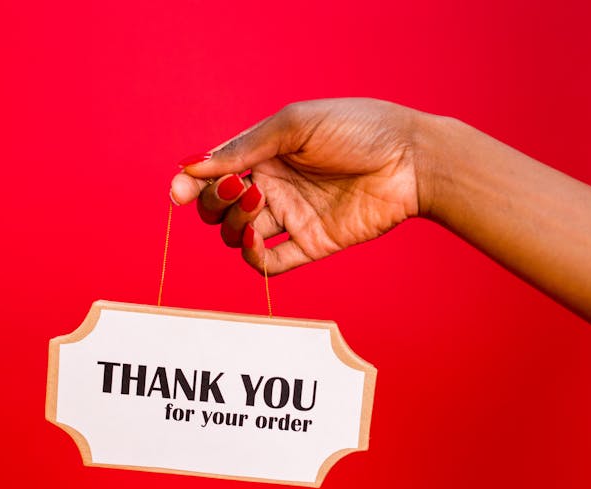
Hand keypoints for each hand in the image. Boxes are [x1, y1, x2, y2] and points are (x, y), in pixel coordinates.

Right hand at [169, 98, 425, 274]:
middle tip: (242, 188)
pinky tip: (258, 245)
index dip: (191, 185)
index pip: (214, 174)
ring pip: (238, 235)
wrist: (412, 159)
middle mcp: (273, 185)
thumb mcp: (295, 125)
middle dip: (216, 203)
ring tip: (258, 206)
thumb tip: (192, 166)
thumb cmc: (358, 128)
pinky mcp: (312, 243)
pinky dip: (256, 260)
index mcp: (265, 152)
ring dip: (235, 226)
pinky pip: (271, 263)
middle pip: (219, 208)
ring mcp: (291, 216)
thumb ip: (244, 148)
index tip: (178, 192)